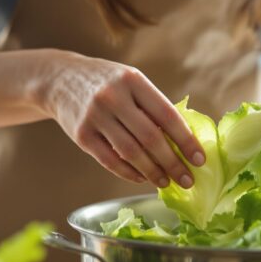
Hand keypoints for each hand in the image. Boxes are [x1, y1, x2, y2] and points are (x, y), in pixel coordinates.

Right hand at [36, 51, 204, 187]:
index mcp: (133, 81)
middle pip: (150, 137)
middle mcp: (113, 97)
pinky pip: (110, 161)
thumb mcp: (131, 82)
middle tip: (187, 179)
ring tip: (166, 182)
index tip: (199, 159)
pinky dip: (129, 173)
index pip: (166, 114)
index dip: (186, 140)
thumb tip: (185, 140)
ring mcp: (95, 116)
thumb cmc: (106, 82)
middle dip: (173, 162)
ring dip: (153, 172)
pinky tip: (142, 178)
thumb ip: (153, 106)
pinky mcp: (81, 135)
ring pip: (131, 152)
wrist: (60, 79)